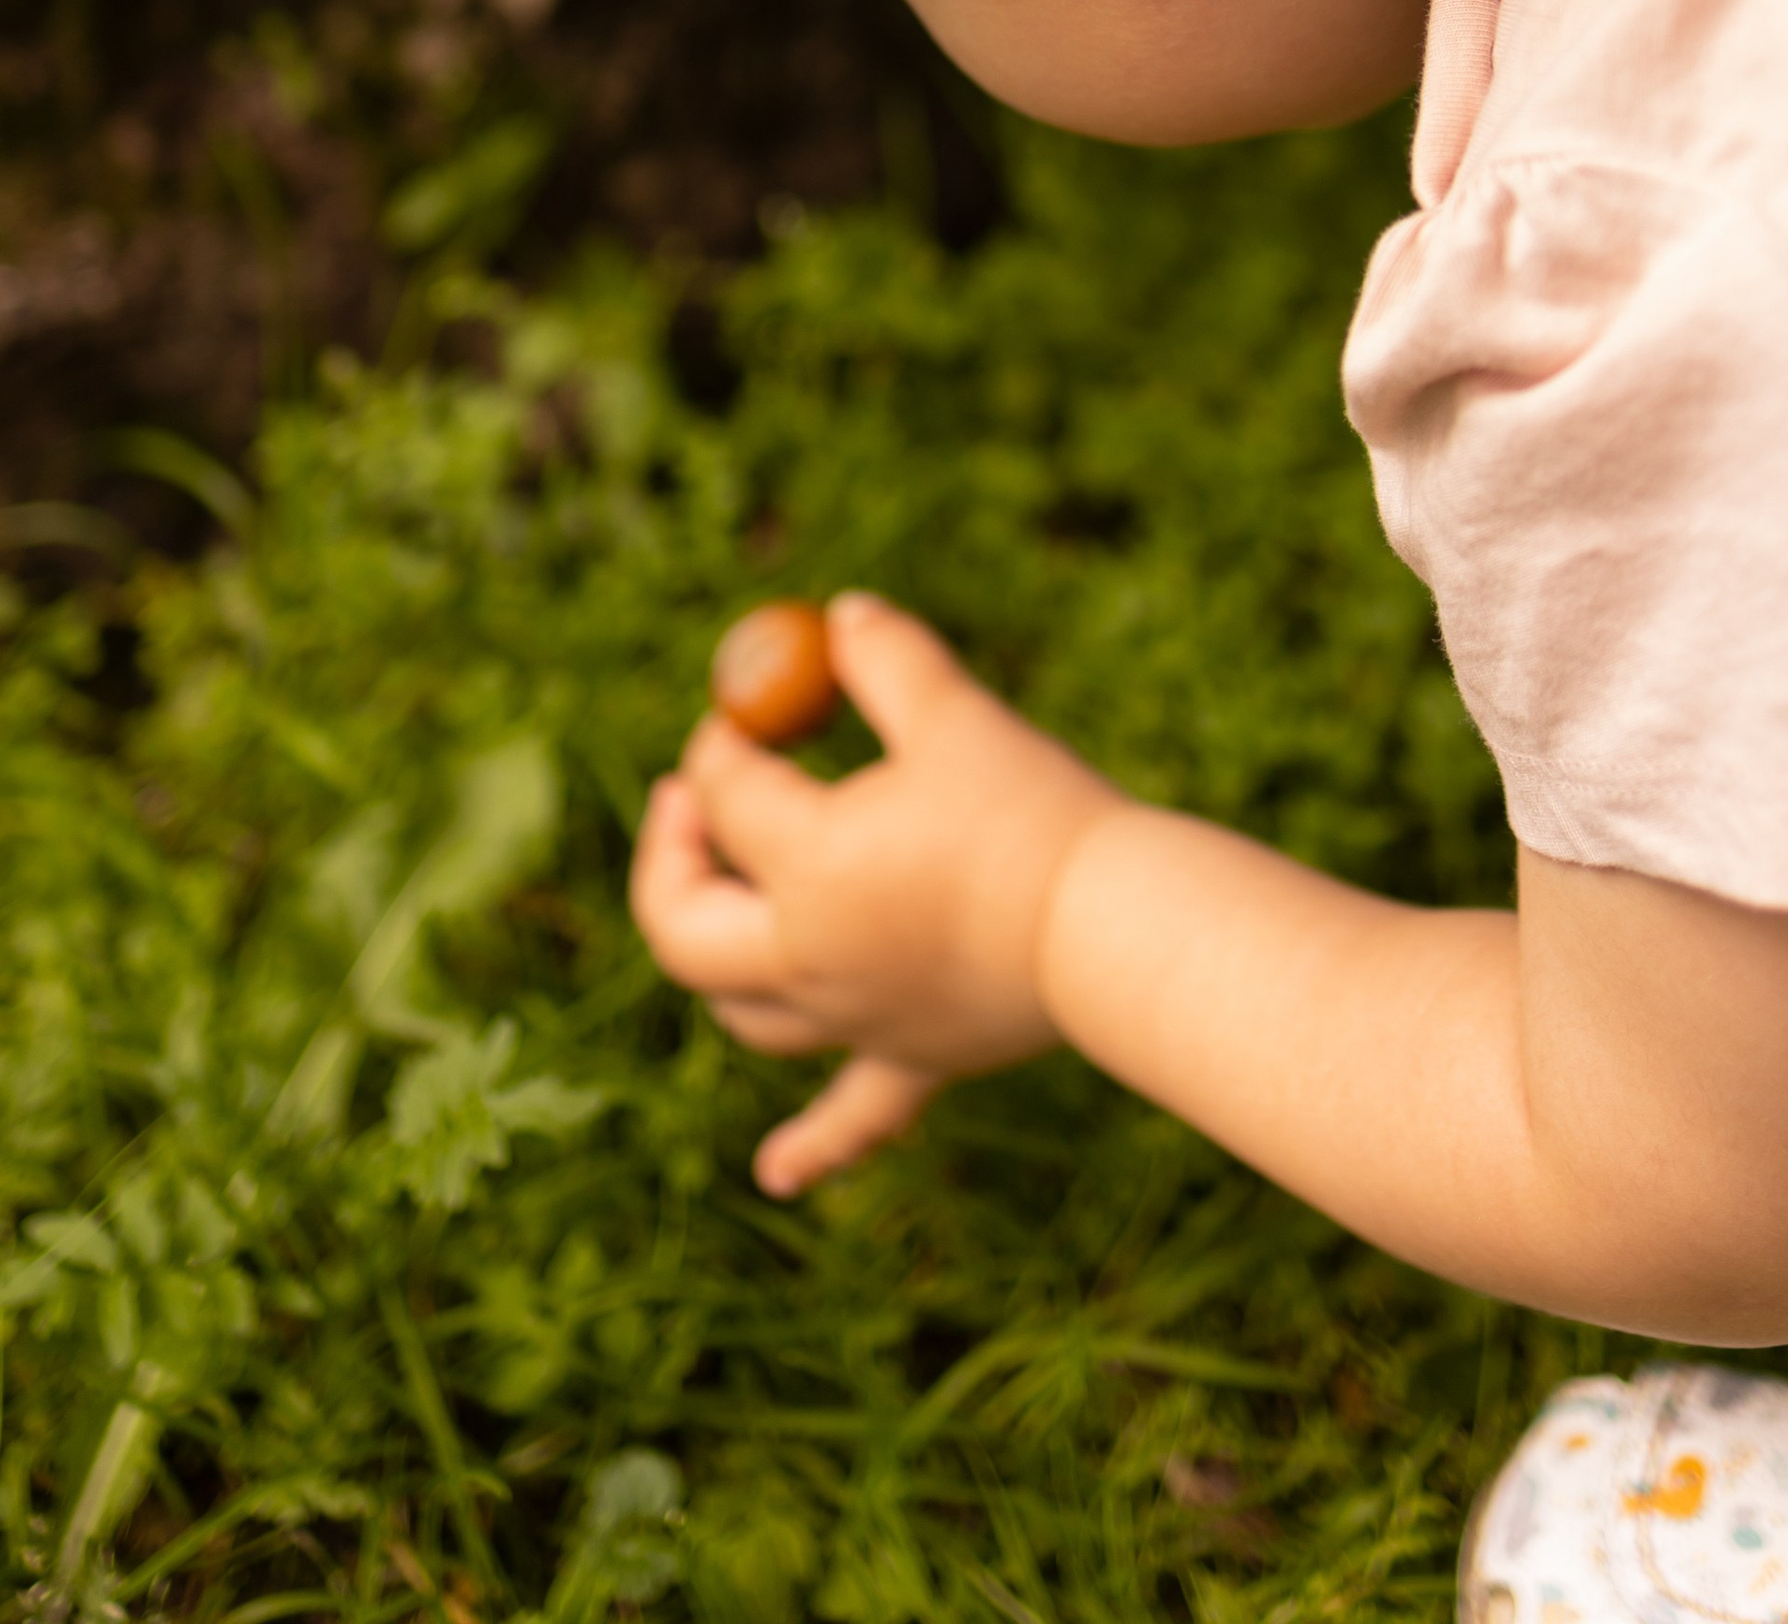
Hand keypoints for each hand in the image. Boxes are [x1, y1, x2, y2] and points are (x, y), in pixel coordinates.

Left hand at [629, 591, 1121, 1196]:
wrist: (1118, 931)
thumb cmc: (1034, 813)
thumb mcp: (954, 713)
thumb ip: (886, 657)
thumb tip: (841, 616)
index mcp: (807, 867)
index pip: (728, 793)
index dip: (725, 740)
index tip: (755, 704)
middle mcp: (809, 960)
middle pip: (683, 928)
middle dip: (668, 856)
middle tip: (688, 796)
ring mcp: (856, 1024)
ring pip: (743, 1014)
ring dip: (717, 962)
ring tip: (727, 907)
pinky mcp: (914, 1063)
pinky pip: (849, 1120)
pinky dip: (809, 1147)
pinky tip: (774, 1172)